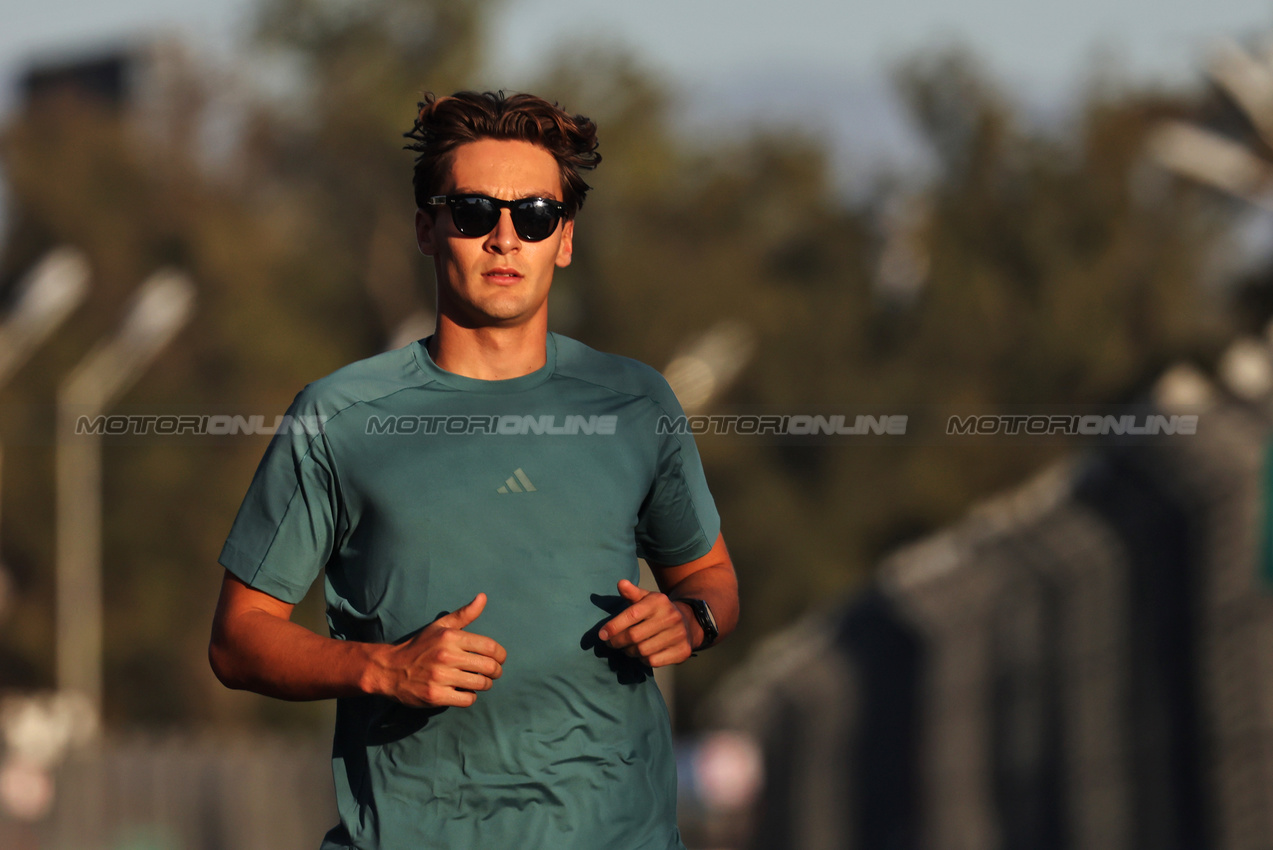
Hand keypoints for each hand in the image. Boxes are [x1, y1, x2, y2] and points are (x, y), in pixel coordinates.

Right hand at [372, 593, 506, 707]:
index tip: (500, 659)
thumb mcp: (440, 626)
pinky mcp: (436, 696)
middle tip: (494, 673)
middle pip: (489, 667)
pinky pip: (467, 699)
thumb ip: (464, 614)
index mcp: (450, 637)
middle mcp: (446, 656)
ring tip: (479, 681)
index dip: (501, 655)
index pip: (490, 647)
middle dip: (496, 671)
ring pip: (480, 684)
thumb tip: (483, 597)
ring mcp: (441, 677)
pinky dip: (470, 697)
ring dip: (485, 684)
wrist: (390, 669)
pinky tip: (464, 691)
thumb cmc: (419, 646)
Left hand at [598, 580, 694, 667]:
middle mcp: (670, 617)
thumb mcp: (646, 598)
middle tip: (611, 643)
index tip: (602, 634)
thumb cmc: (658, 611)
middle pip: (634, 636)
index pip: (632, 615)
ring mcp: (678, 635)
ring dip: (629, 651)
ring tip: (627, 648)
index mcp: (659, 601)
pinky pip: (654, 661)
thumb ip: (631, 593)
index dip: (614, 626)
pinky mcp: (682, 651)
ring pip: (642, 650)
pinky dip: (643, 660)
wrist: (688, 623)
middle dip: (618, 641)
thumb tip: (621, 583)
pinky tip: (642, 654)